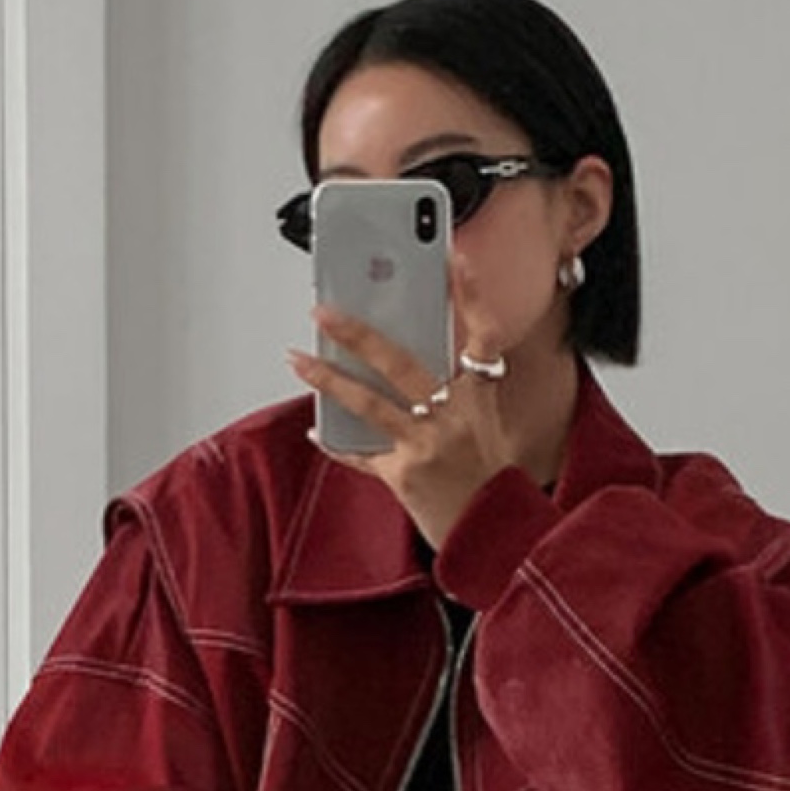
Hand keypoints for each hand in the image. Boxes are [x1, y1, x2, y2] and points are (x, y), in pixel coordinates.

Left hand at [288, 270, 521, 550]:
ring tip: (298, 359)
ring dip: (328, 379)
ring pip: (369, 403)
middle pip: (401, 363)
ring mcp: (427, 445)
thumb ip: (454, 391)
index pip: (481, 334)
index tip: (455, 257)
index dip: (471, 294)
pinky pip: (362, 454)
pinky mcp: (404, 476)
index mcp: (479, 397)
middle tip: (324, 310)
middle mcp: (453, 415)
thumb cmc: (487, 479)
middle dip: (358, 333)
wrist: (491, 533)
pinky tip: (316, 430)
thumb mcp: (483, 425)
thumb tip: (406, 363)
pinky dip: (337, 443)